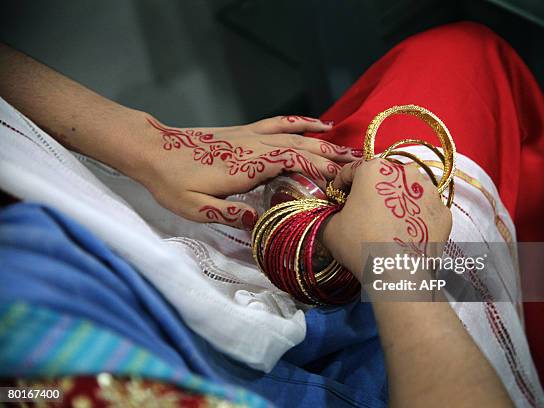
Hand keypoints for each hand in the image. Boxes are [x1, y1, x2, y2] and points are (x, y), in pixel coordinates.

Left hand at [133, 115, 361, 229]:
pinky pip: (280, 124)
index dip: (320, 169)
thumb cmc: (172, 182)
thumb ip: (228, 214)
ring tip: (349, 148)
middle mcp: (254, 146)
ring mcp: (251, 136)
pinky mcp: (246, 132)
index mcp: (246, 166)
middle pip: (301, 146)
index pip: (293, 162)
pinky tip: (318, 123)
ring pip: (295, 134)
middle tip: (360, 165)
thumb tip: (260, 224)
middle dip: (332, 156)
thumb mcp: (194, 207)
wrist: (153, 150)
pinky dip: (302, 122)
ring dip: (324, 140)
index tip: (343, 179)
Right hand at [322, 158, 451, 275]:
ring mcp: (429, 192)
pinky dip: (414, 219)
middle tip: (361, 215)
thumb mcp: (328, 228)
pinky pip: (424, 211)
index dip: (340, 187)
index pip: (350, 171)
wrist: (398, 274)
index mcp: (374, 169)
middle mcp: (405, 172)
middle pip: (381, 178)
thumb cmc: (359, 245)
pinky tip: (404, 236)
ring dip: (395, 203)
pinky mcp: (444, 213)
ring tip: (385, 227)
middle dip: (370, 193)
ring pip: (406, 192)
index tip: (337, 202)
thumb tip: (331, 214)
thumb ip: (327, 214)